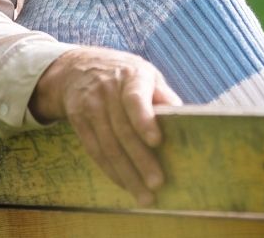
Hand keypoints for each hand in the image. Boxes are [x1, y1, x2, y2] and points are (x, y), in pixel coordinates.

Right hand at [30, 46, 182, 205]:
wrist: (79, 67)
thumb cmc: (126, 75)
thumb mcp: (147, 74)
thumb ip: (164, 96)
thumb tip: (185, 117)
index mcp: (131, 76)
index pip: (135, 99)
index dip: (144, 120)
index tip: (156, 141)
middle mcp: (107, 91)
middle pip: (123, 130)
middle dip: (140, 160)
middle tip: (156, 183)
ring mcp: (90, 107)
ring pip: (108, 146)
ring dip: (126, 174)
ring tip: (144, 195)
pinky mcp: (78, 121)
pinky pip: (94, 151)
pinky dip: (110, 170)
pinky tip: (124, 184)